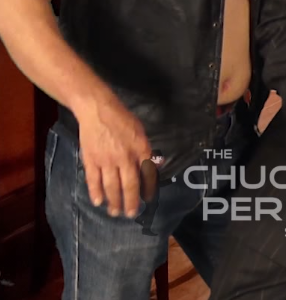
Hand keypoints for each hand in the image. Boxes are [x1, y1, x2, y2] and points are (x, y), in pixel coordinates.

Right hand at [74, 96, 151, 216]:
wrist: (98, 111)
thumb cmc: (122, 120)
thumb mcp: (141, 132)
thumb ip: (146, 151)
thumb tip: (154, 166)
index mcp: (140, 149)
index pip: (146, 174)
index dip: (147, 189)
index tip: (147, 200)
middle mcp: (124, 157)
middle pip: (129, 185)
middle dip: (131, 202)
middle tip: (131, 214)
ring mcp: (106, 160)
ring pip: (111, 186)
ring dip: (114, 201)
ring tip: (115, 212)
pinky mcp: (91, 160)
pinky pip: (93, 180)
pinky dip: (95, 192)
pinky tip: (98, 201)